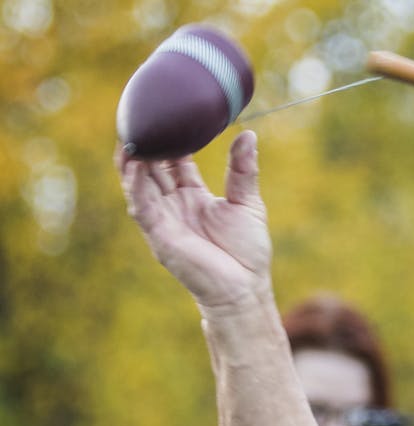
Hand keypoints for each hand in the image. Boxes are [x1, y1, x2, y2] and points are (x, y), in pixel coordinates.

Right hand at [116, 131, 271, 311]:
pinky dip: (136, 185)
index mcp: (193, 195)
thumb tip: (248, 135)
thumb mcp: (248, 202)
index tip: (167, 113)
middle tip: (140, 116)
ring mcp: (163, 219)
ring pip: (138, 183)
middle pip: (151, 168)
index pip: (174, 160)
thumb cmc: (247, 251)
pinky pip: (141, 206)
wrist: (244, 288)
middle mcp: (174, 204)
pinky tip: (136, 164)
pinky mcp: (159, 235)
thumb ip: (243, 170)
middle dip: (145, 145)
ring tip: (130, 135)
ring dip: (132, 161)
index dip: (169, 138)